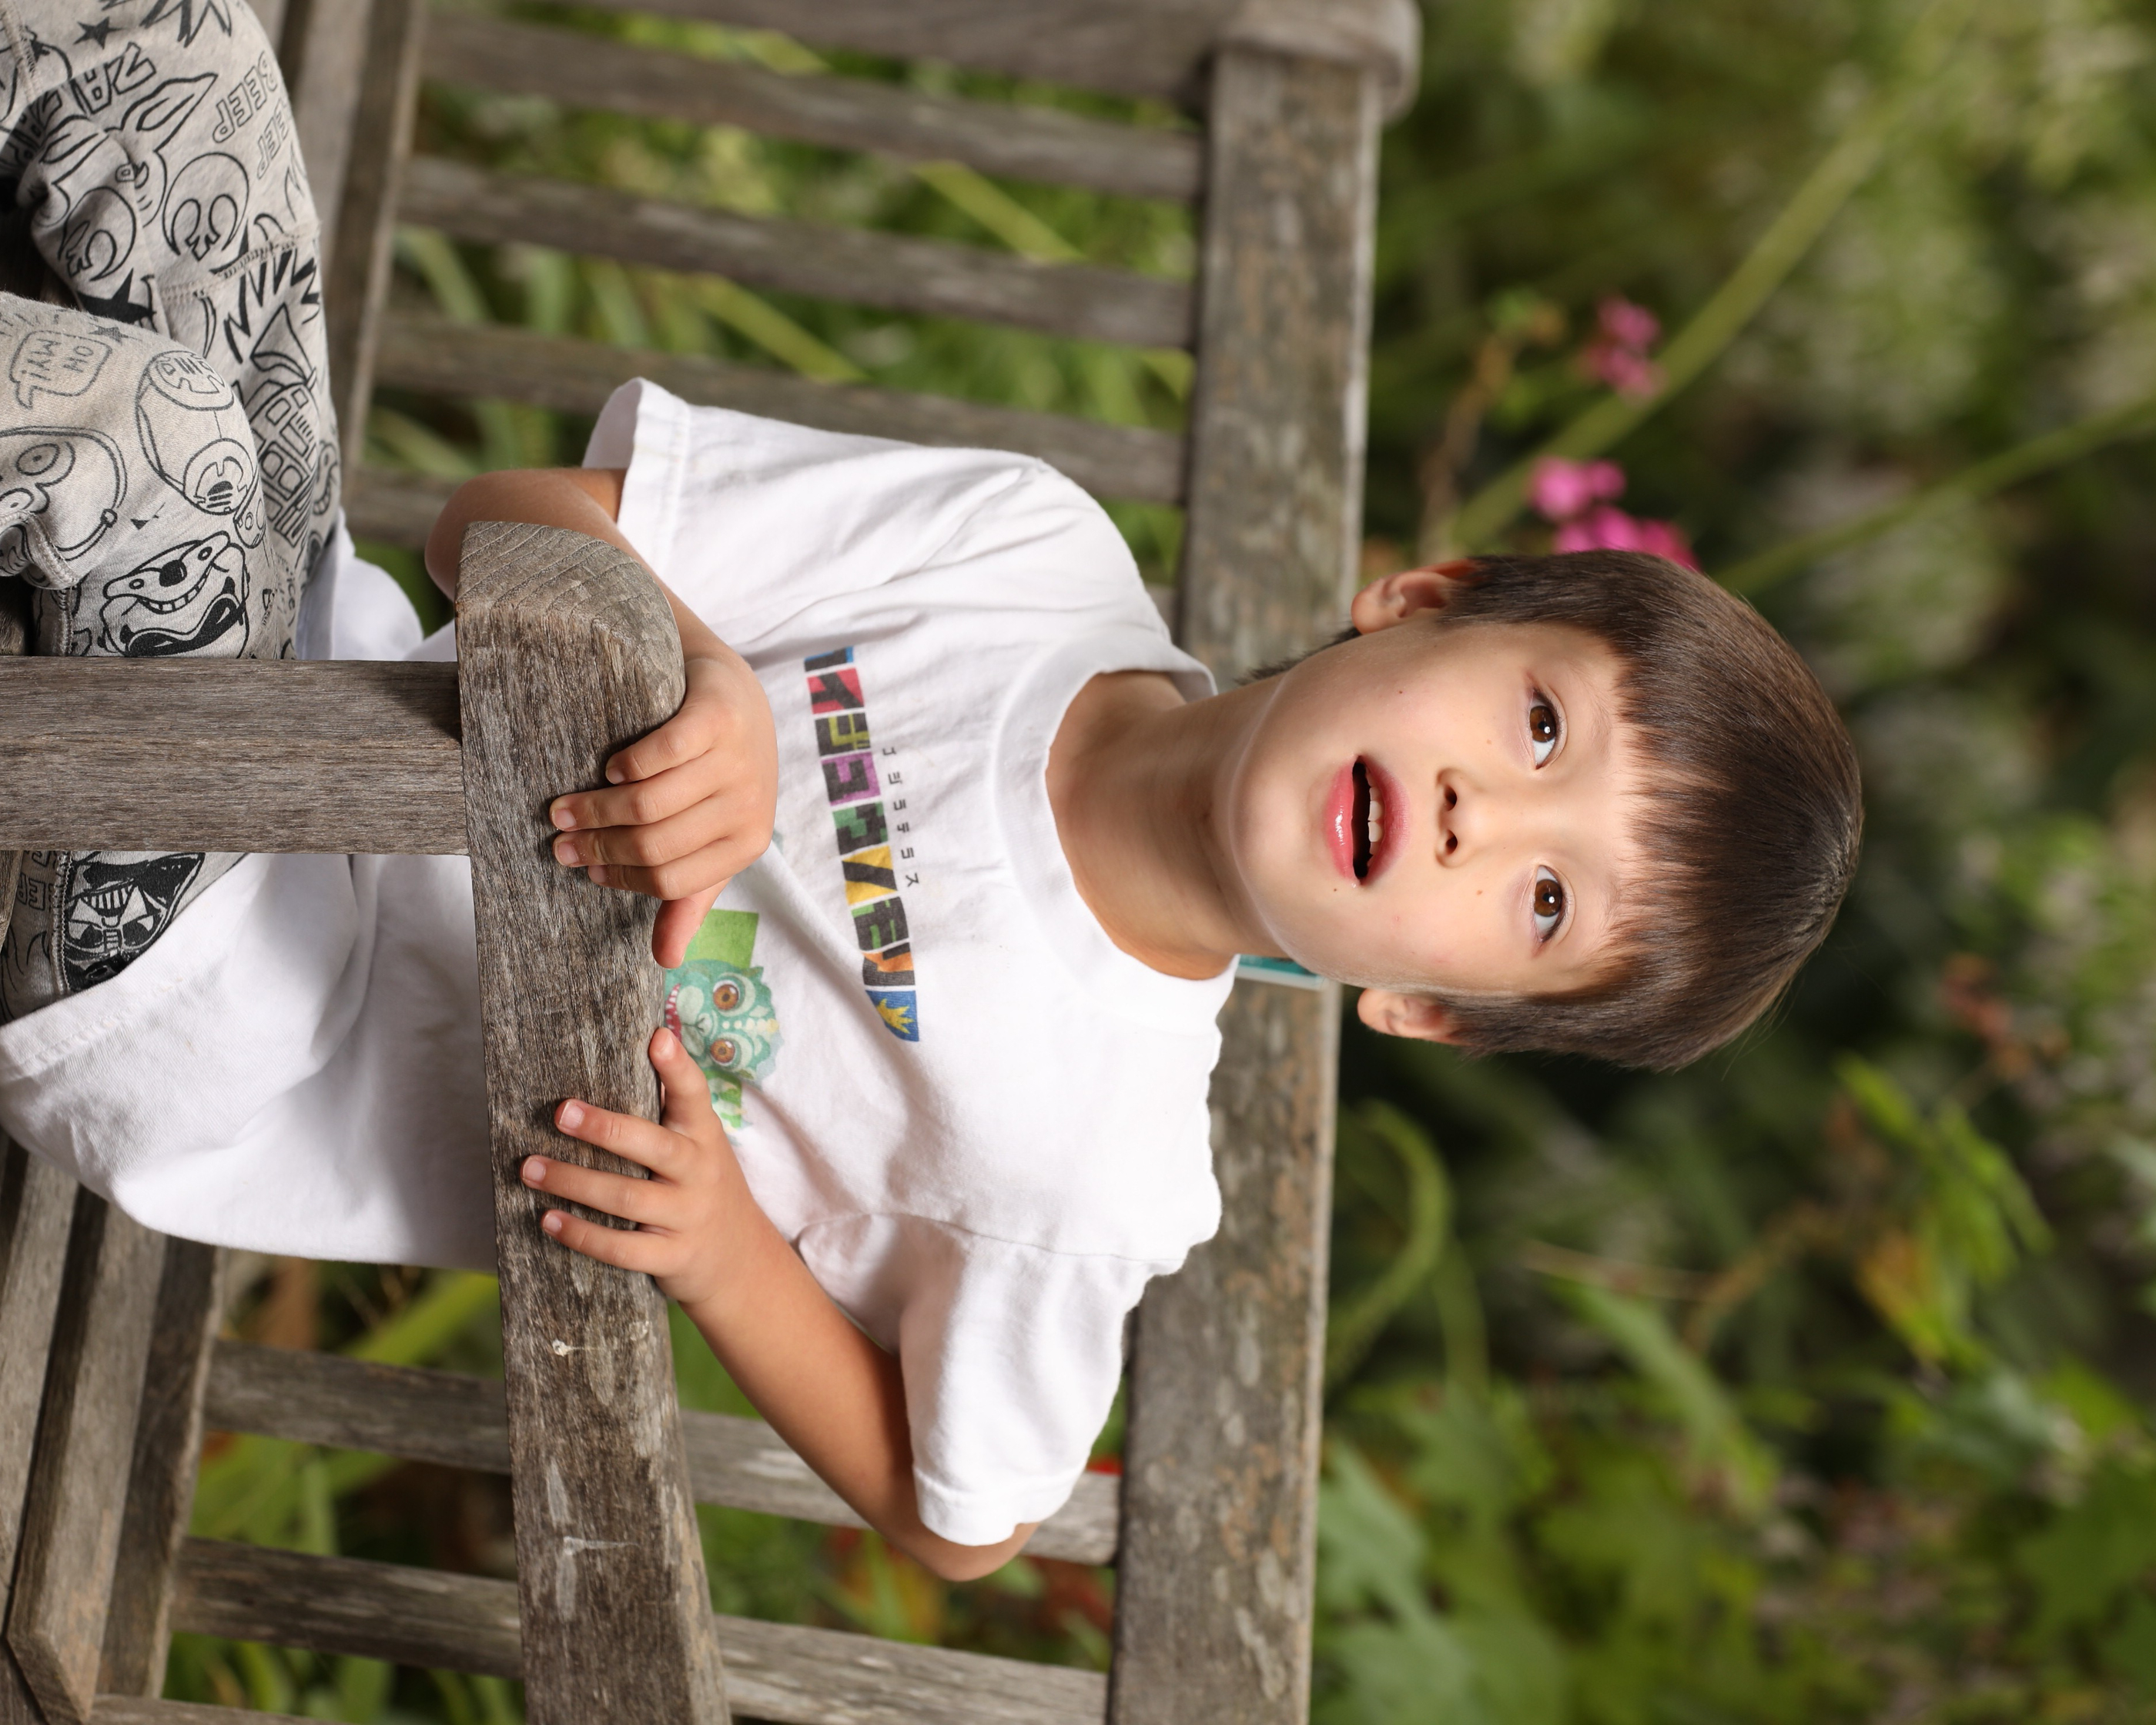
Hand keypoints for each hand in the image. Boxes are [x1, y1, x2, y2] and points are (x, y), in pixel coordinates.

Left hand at [523, 1027, 754, 1308]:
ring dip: (573, 1182)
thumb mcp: (700, 1144)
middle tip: (560, 1112)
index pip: (695, 1096)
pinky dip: (582, 1235)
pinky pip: (622, 1248)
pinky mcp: (672, 1256)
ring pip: (626, 1198)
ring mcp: (687, 1215)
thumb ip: (672, 1107)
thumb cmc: (702, 1185)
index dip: (678, 1068)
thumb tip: (642, 1042)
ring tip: (530, 1168)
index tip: (657, 1038)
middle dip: (604, 1129)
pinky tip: (548, 1219)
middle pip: (652, 1147)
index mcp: (704, 1136)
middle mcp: (700, 1172)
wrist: (740, 1258)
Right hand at [547, 647, 777, 967]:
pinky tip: (612, 767)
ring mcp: (737, 761)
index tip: (583, 868)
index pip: (670, 880)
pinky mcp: (720, 718)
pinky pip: (661, 755)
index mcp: (747, 844)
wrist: (740, 697)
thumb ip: (690, 895)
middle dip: (596, 846)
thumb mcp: (713, 838)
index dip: (620, 878)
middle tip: (560, 838)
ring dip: (597, 808)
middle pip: (654, 844)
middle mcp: (748, 806)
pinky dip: (628, 765)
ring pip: (649, 804)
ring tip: (566, 808)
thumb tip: (665, 960)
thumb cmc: (720, 776)